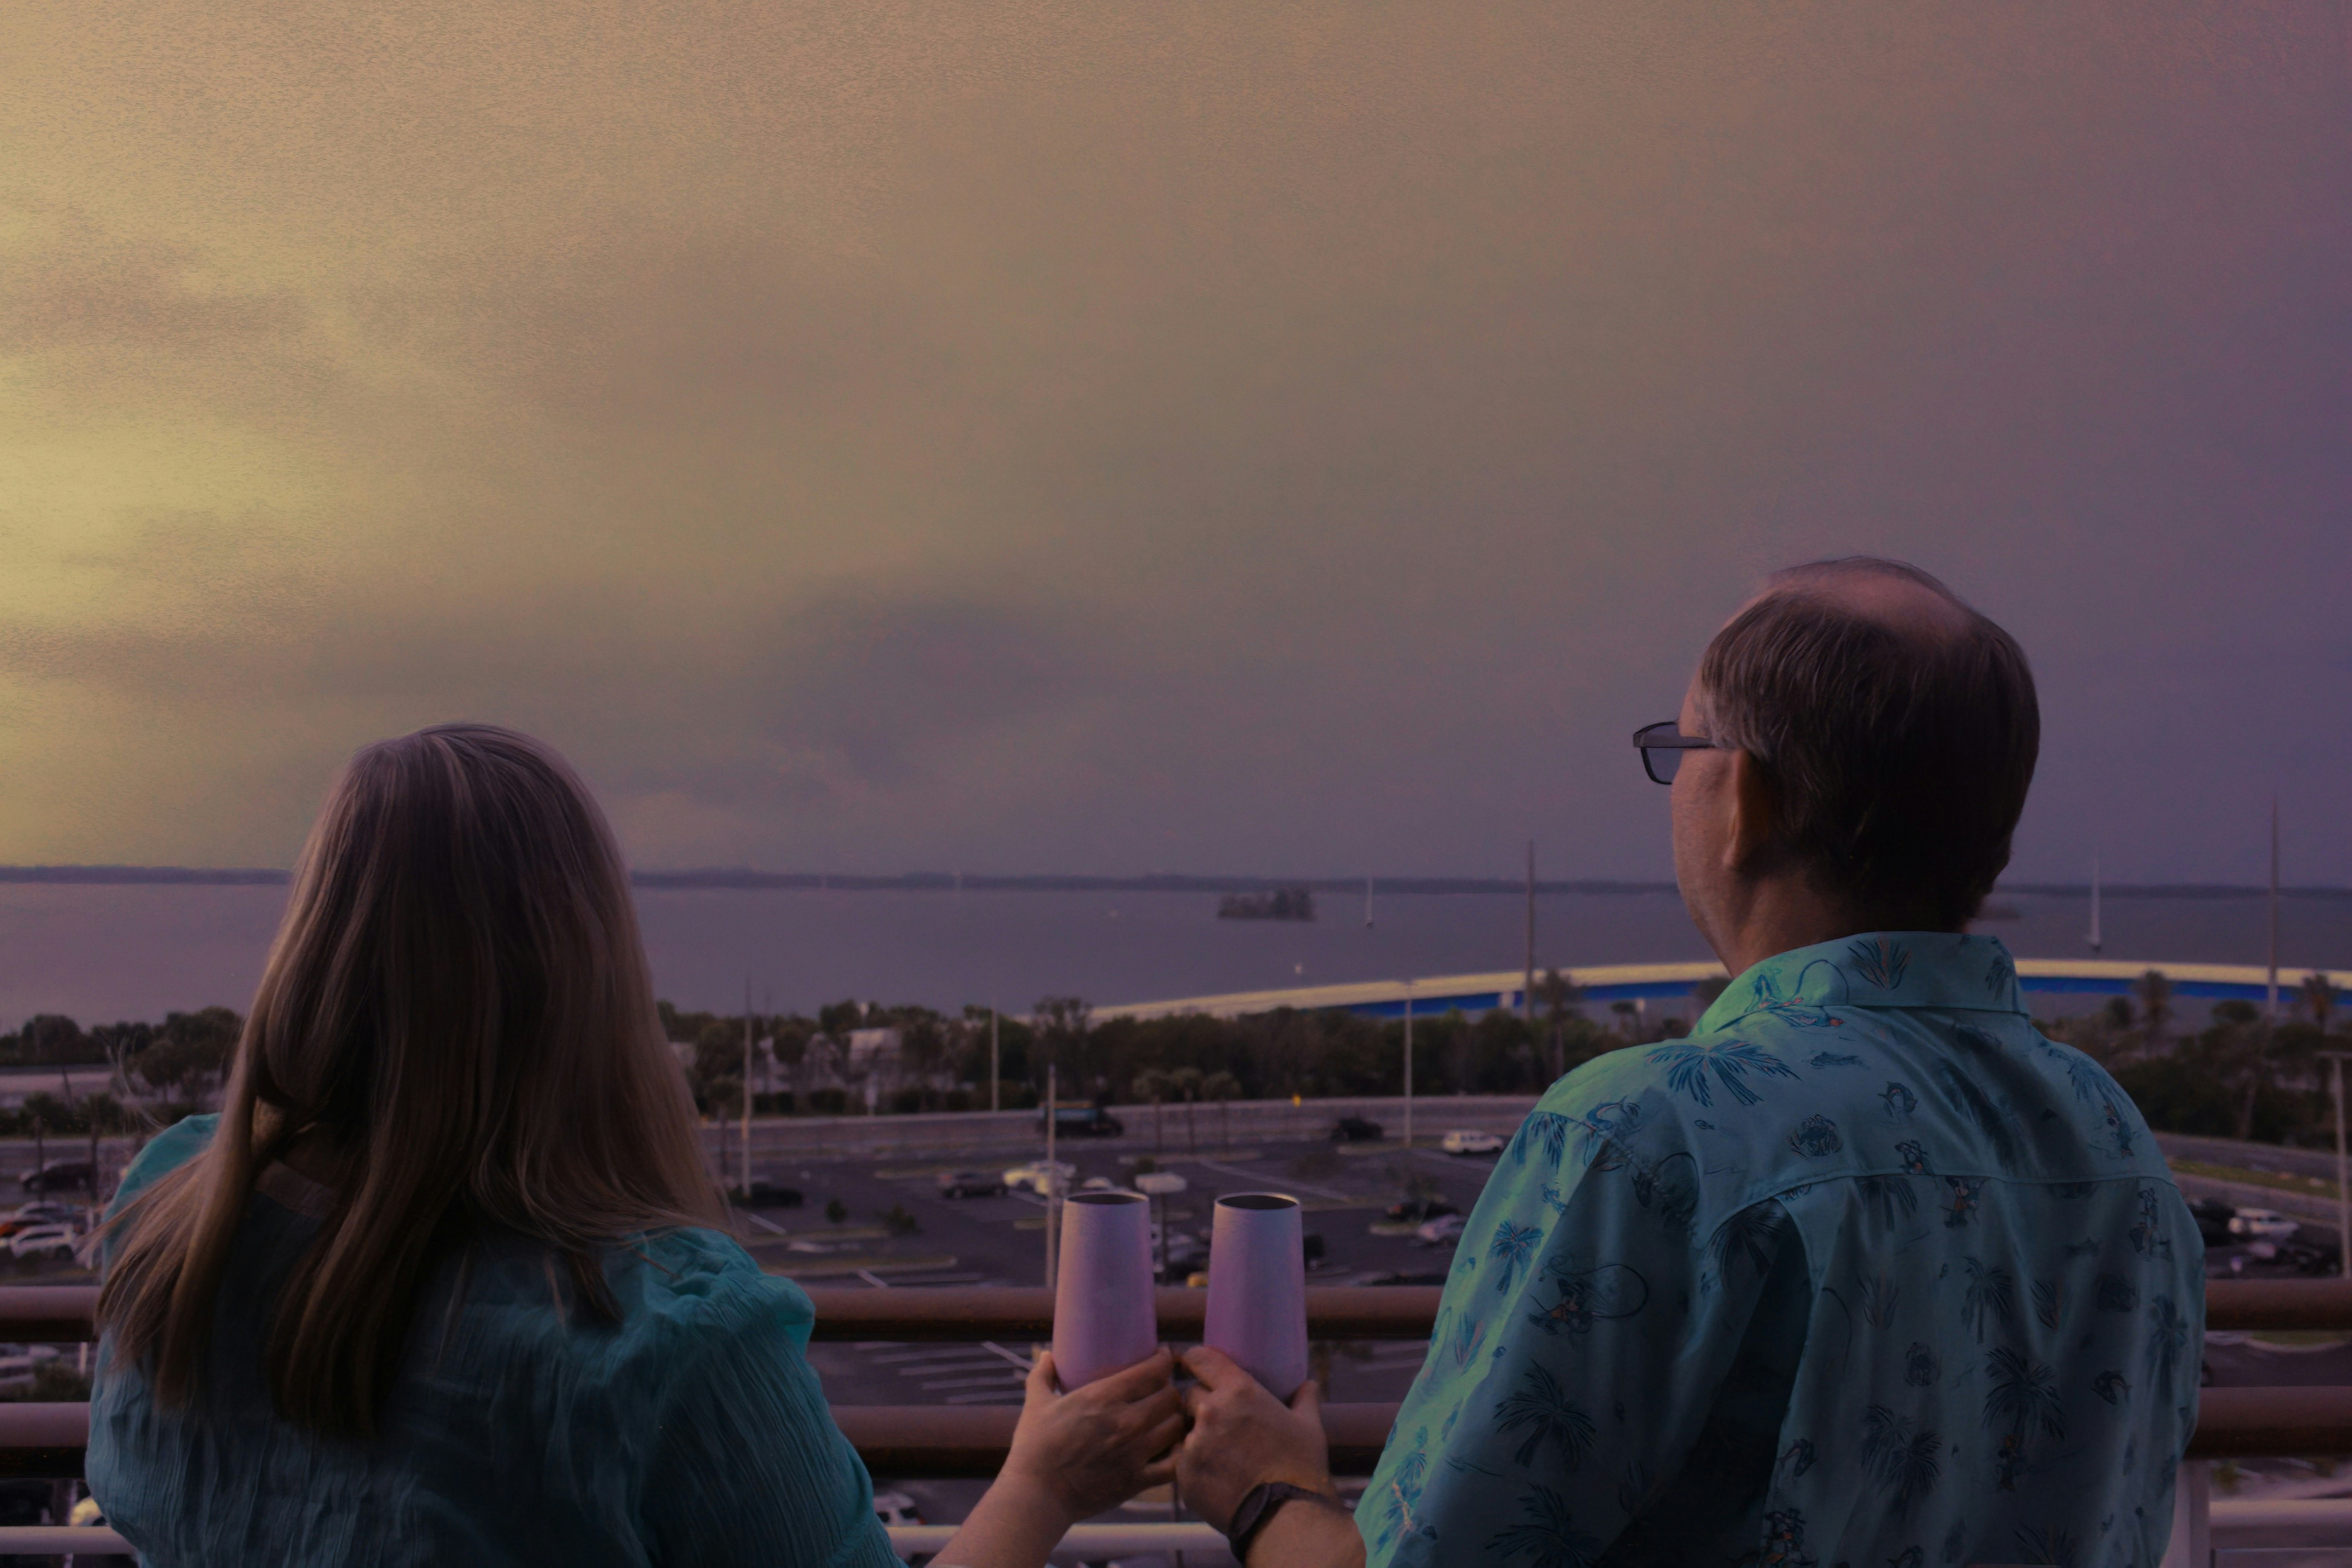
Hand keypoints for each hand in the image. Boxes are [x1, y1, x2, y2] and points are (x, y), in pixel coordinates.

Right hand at [1001, 1348, 1183, 1524]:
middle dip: (1169, 1388)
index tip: (1163, 1356)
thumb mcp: (1035, 1404)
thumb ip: (1042, 1376)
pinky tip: (1171, 1449)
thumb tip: (1046, 1355)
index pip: (1153, 1370)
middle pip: (1170, 1396)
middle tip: (1162, 1389)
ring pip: (1176, 1426)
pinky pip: (1174, 1464)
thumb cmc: (1034, 1448)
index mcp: (1103, 1397)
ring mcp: (1134, 1452)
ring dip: (1175, 1418)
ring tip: (1168, 1417)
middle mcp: (1125, 1421)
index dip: (1165, 1359)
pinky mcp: (1137, 1480)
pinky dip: (1178, 1454)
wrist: (1036, 1496)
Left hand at [1176, 1345, 1335, 1533]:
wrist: (1286, 1517)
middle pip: (1189, 1395)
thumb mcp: (1309, 1426)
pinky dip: (1195, 1466)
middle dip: (1201, 1404)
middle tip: (1220, 1422)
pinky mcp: (1184, 1474)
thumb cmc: (1300, 1467)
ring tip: (1221, 1456)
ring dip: (1198, 1437)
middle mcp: (1210, 1411)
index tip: (1197, 1367)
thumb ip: (1305, 1399)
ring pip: (1185, 1430)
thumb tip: (1308, 1384)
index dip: (1196, 1361)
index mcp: (1238, 1391)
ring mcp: (1194, 1444)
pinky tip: (1217, 1477)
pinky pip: (1183, 1462)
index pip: (1199, 1358)